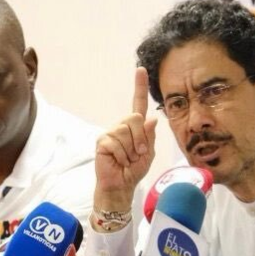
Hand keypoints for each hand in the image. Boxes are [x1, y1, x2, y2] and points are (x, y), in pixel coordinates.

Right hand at [94, 67, 157, 211]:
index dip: (139, 87)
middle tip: (137, 154)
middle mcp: (122, 126)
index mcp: (135, 127)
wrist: (121, 186)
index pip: (138, 104)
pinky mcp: (102, 141)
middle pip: (135, 118)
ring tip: (127, 159)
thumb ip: (150, 136)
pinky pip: (117, 142)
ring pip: (126, 131)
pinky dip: (122, 155)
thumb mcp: (148, 153)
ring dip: (131, 150)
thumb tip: (152, 119)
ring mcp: (110, 132)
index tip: (141, 70)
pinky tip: (118, 161)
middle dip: (140, 139)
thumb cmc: (134, 170)